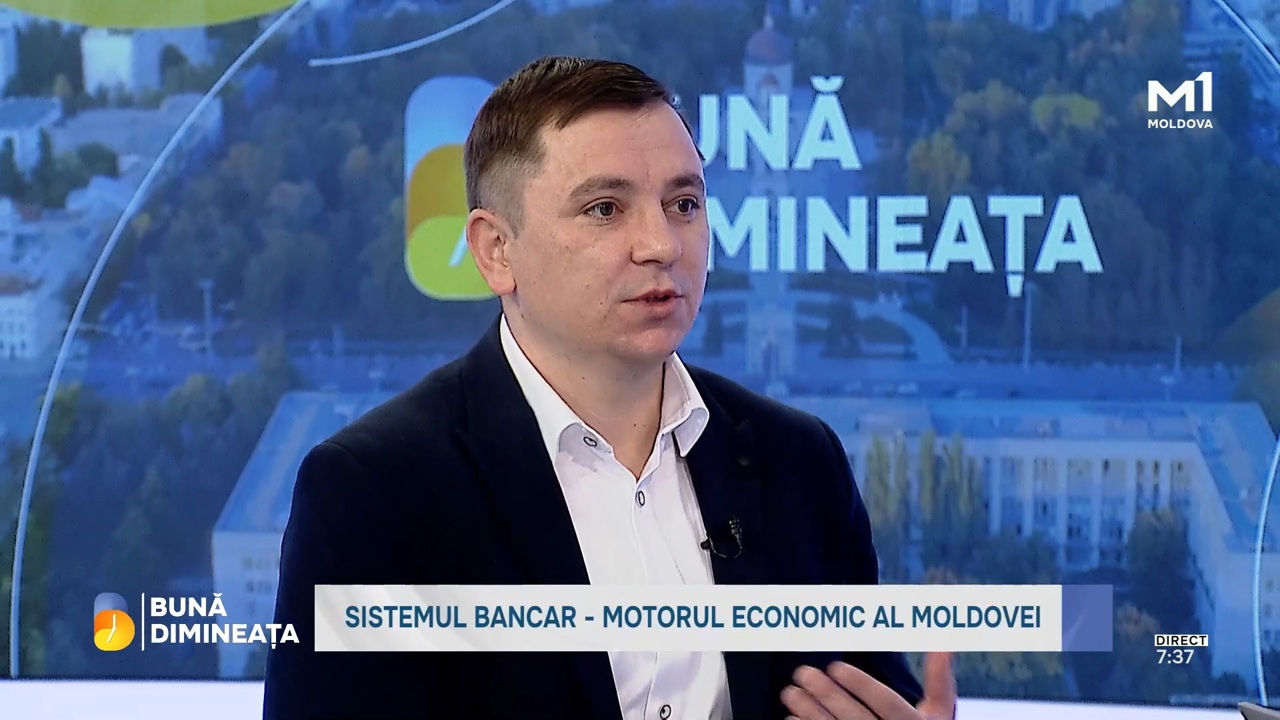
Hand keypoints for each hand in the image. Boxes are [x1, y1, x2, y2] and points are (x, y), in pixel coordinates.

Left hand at [781, 652, 955, 719]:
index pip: (888, 704)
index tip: (835, 666)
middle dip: (827, 695)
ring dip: (809, 713)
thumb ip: (939, 681)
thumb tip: (944, 645)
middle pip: (856, 719)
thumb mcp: (938, 714)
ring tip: (789, 692)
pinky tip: (790, 718)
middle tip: (802, 673)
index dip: (862, 685)